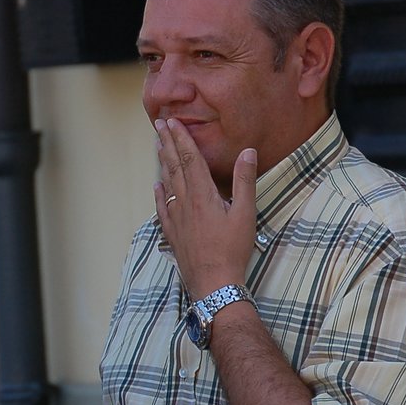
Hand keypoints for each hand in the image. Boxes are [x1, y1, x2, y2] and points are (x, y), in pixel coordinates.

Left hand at [153, 118, 258, 297]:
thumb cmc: (232, 249)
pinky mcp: (172, 233)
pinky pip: (162, 207)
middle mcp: (185, 202)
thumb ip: (244, 181)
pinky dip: (160, 193)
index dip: (181, 138)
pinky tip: (157, 186)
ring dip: (162, 163)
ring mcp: (176, 218)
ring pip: (167, 183)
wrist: (212, 282)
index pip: (190, 159)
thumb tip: (247, 151)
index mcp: (203, 194)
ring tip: (157, 146)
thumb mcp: (245, 213)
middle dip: (167, 144)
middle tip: (159, 125)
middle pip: (174, 166)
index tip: (172, 122)